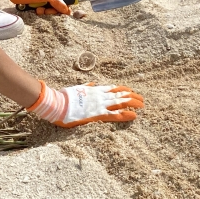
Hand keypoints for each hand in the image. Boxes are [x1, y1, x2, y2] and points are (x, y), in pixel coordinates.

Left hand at [5, 0, 70, 14]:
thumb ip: (59, 3)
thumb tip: (67, 10)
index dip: (66, 4)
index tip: (64, 11)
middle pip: (58, 6)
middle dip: (53, 10)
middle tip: (48, 11)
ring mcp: (43, 0)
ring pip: (50, 9)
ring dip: (45, 12)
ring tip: (39, 10)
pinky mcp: (37, 4)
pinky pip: (42, 11)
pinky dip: (40, 12)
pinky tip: (35, 10)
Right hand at [27, 81, 143, 127]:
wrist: (57, 104)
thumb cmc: (63, 98)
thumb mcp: (76, 89)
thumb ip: (86, 86)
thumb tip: (92, 83)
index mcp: (94, 90)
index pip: (112, 88)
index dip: (122, 89)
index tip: (130, 90)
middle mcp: (100, 96)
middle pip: (120, 94)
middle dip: (132, 96)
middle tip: (141, 98)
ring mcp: (100, 105)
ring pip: (121, 102)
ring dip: (133, 103)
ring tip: (142, 104)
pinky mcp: (98, 114)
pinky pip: (115, 115)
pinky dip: (126, 115)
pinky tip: (134, 116)